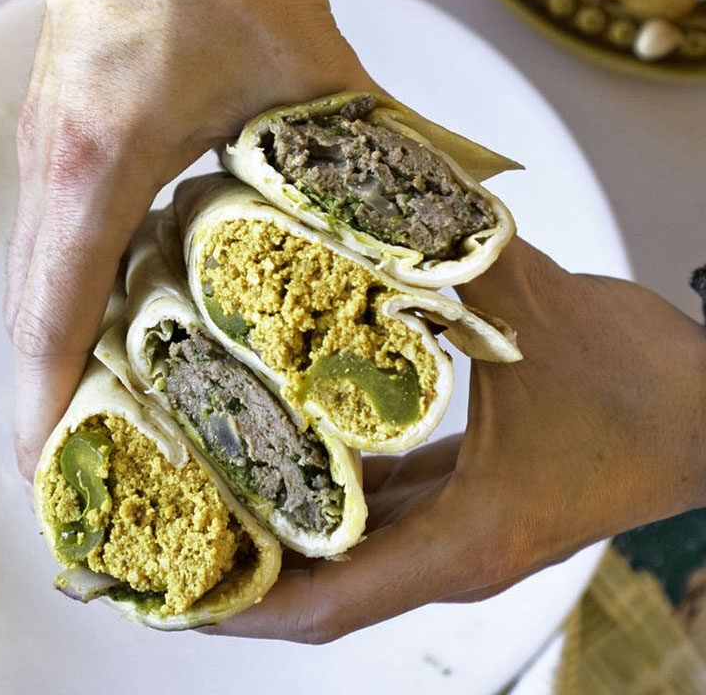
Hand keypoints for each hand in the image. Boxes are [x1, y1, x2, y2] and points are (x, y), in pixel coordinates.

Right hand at [4, 0, 375, 480]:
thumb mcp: (306, 69)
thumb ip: (368, 150)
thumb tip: (427, 208)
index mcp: (100, 164)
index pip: (56, 314)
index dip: (50, 402)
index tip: (55, 467)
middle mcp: (56, 165)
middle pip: (30, 313)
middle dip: (46, 398)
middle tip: (78, 468)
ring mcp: (51, 150)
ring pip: (36, 278)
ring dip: (54, 353)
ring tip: (91, 419)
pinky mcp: (64, 134)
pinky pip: (53, 238)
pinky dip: (66, 299)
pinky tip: (109, 328)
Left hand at [200, 237, 705, 642]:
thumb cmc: (649, 391)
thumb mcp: (542, 312)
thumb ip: (459, 255)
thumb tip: (390, 200)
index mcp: (464, 542)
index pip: (329, 604)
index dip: (245, 610)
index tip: (172, 602)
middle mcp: (452, 551)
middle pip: (323, 586)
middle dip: (242, 574)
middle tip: (160, 542)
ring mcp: (460, 528)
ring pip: (350, 550)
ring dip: (282, 536)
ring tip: (204, 499)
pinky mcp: (470, 500)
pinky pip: (383, 510)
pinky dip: (330, 497)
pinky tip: (292, 460)